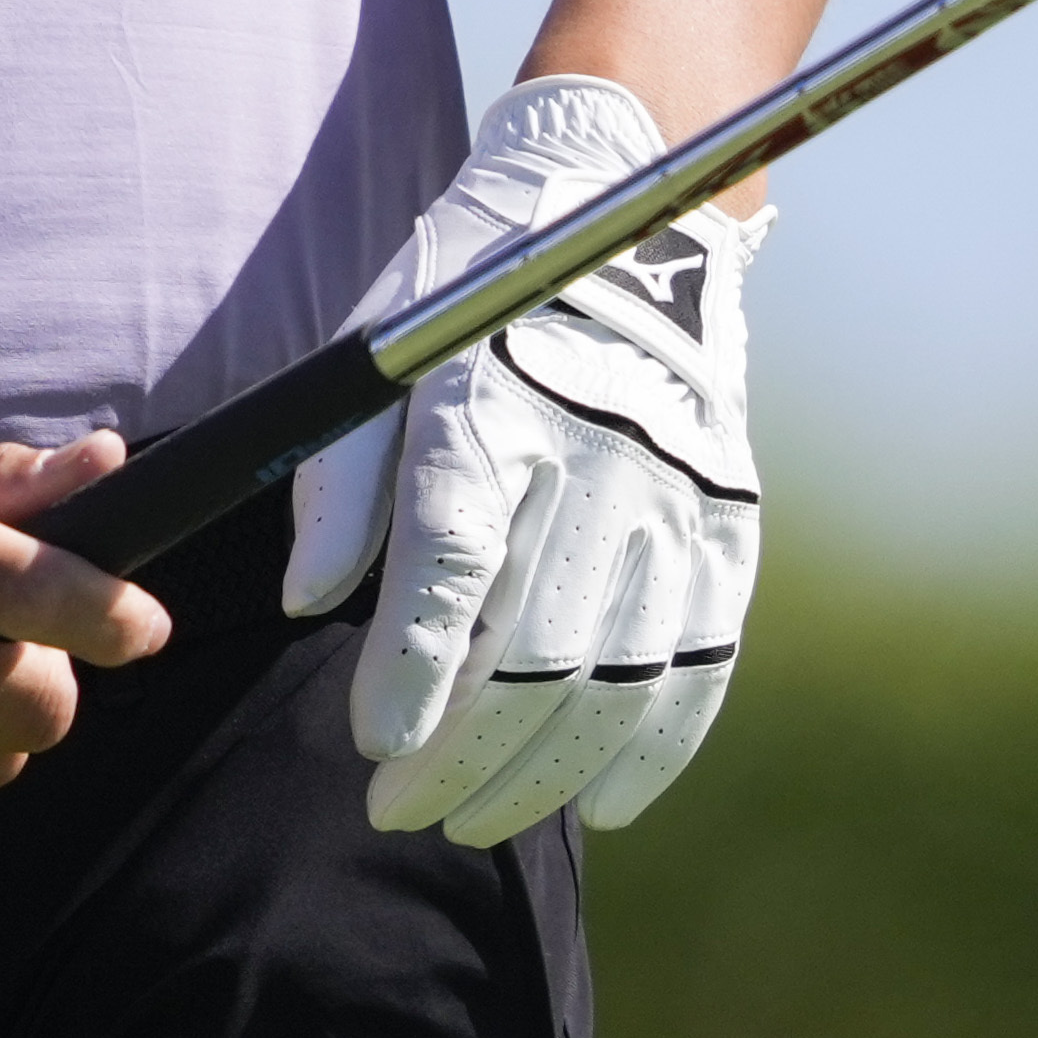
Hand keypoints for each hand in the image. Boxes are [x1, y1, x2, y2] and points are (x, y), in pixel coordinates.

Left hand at [284, 75, 766, 842]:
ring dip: (544, 771)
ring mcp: (675, 495)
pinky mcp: (729, 524)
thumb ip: (337, 483)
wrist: (628, 218)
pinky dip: (654, 750)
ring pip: (615, 676)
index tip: (376, 746)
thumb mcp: (380, 354)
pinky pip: (701, 664)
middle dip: (462, 751)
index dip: (413, 671)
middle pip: (532, 646)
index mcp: (493, 404)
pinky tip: (601, 805)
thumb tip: (309, 604)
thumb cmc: (471, 302)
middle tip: (401, 808)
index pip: (452, 562)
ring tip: (475, 818)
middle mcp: (595, 454)